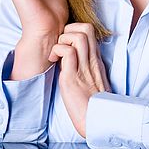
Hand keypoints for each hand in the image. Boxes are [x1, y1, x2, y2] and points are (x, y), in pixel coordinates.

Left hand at [49, 23, 110, 137]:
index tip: (65, 43)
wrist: (95, 121)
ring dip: (62, 40)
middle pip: (86, 28)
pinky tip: (53, 61)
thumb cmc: (90, 104)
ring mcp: (83, 68)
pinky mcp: (73, 77)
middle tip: (60, 45)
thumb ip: (82, 66)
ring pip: (78, 36)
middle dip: (69, 29)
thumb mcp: (89, 80)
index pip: (89, 31)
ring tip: (56, 54)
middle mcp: (91, 61)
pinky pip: (68, 52)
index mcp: (95, 60)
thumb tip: (68, 57)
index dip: (74, 30)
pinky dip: (57, 51)